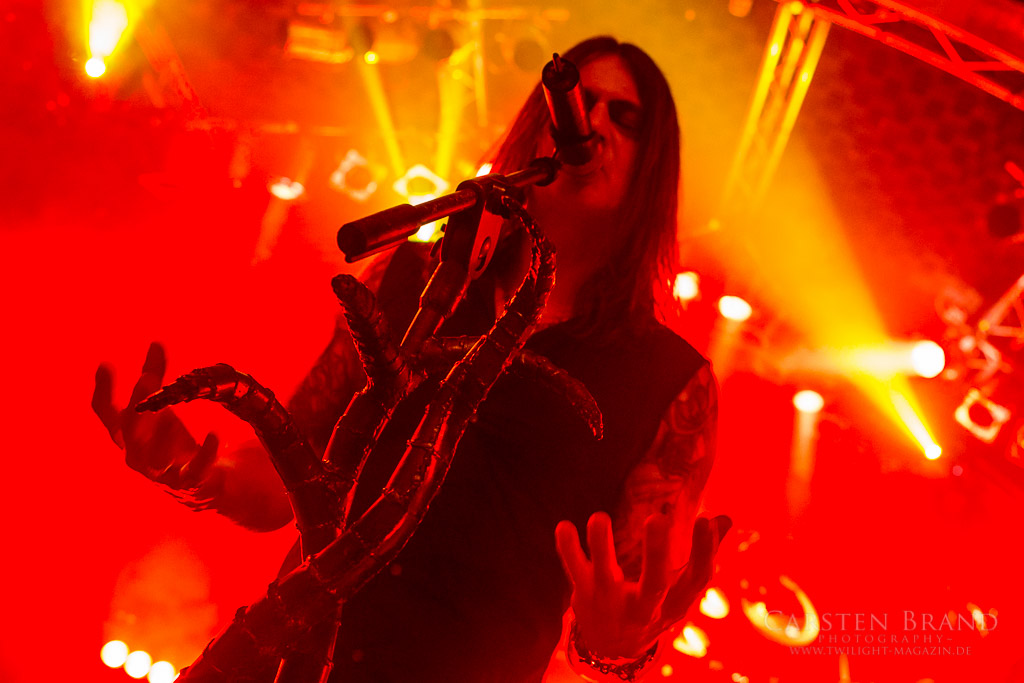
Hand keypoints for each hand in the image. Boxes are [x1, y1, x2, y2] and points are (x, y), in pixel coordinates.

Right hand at [92, 342, 218, 492]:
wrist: (210, 480)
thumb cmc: (177, 442)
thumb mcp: (165, 407)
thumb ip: (158, 377)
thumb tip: (155, 343)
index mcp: (130, 433)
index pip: (106, 412)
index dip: (104, 390)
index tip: (107, 364)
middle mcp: (138, 454)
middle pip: (128, 432)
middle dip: (135, 405)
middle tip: (146, 379)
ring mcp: (161, 472)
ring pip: (152, 457)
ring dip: (159, 434)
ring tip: (169, 414)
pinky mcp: (188, 484)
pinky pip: (194, 470)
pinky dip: (205, 452)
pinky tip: (215, 433)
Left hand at [555, 511, 730, 658]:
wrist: (612, 647)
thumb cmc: (653, 606)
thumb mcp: (680, 589)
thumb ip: (702, 553)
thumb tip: (727, 518)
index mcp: (674, 603)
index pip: (696, 580)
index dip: (704, 552)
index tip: (705, 518)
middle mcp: (644, 608)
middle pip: (654, 585)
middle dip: (655, 554)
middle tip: (656, 519)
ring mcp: (612, 604)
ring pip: (606, 578)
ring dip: (601, 548)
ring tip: (598, 517)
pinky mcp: (585, 596)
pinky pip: (575, 573)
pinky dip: (568, 550)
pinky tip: (564, 526)